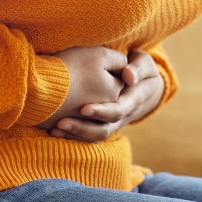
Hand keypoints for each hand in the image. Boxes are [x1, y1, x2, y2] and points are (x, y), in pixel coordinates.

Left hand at [49, 49, 163, 143]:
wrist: (146, 87)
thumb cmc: (141, 70)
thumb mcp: (144, 65)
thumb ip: (138, 69)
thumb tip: (128, 77)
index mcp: (132, 101)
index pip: (118, 110)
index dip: (101, 111)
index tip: (83, 109)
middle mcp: (122, 116)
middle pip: (103, 129)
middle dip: (82, 127)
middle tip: (61, 122)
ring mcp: (112, 123)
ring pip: (95, 136)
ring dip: (74, 135)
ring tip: (54, 129)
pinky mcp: (102, 124)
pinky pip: (89, 136)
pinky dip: (73, 136)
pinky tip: (54, 131)